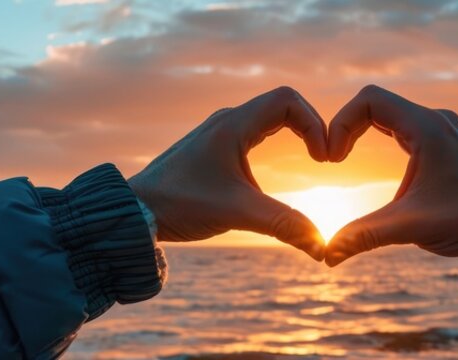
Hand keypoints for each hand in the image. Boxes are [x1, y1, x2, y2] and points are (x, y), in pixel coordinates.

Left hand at [129, 87, 326, 260]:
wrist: (134, 211)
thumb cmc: (180, 205)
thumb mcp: (237, 213)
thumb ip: (283, 225)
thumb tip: (321, 246)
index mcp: (233, 125)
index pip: (288, 101)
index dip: (314, 123)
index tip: (322, 158)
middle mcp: (227, 121)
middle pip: (283, 104)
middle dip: (310, 127)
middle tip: (323, 158)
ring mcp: (218, 132)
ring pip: (268, 117)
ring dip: (294, 133)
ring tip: (311, 162)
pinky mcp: (213, 147)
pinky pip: (254, 132)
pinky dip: (276, 142)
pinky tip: (276, 171)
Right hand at [323, 85, 457, 280]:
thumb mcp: (408, 226)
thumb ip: (363, 235)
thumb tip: (326, 255)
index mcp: (428, 127)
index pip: (369, 100)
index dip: (341, 123)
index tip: (333, 159)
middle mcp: (438, 120)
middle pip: (377, 104)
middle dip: (348, 128)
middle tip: (335, 160)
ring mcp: (446, 129)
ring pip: (393, 115)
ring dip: (366, 133)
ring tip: (348, 160)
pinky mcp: (450, 143)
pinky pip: (408, 128)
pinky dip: (386, 140)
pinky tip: (383, 170)